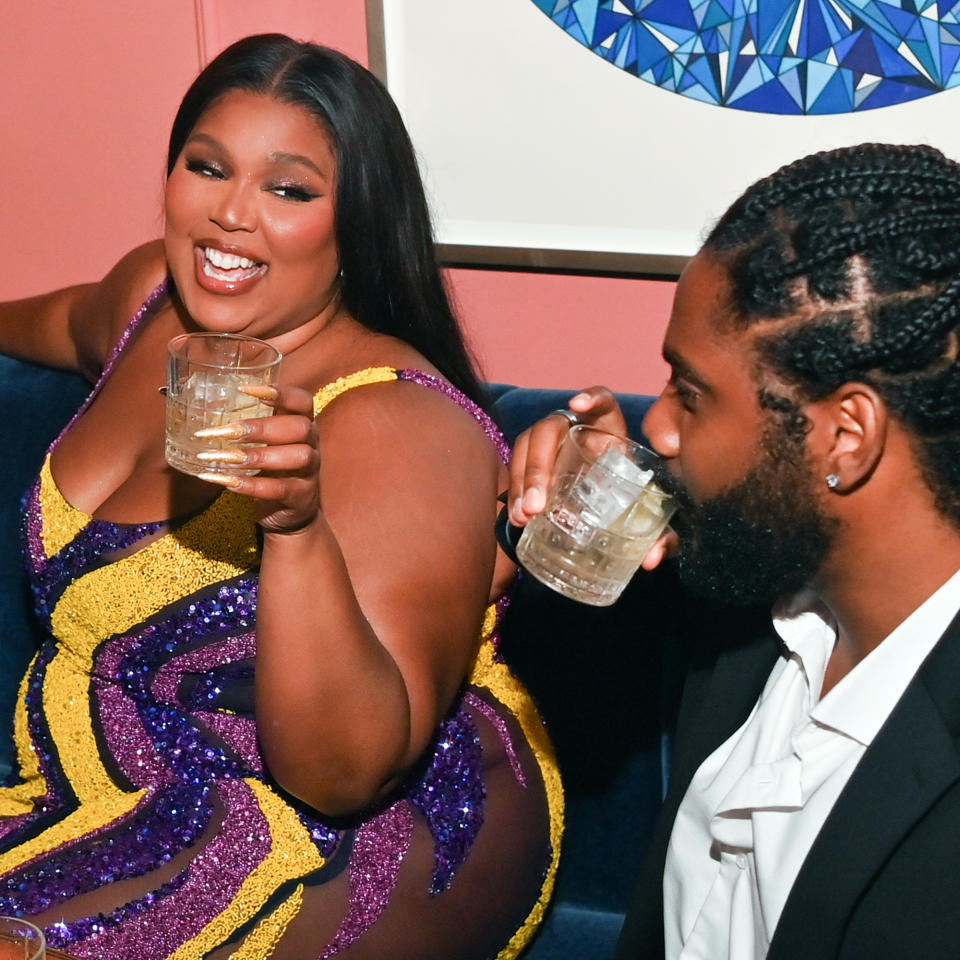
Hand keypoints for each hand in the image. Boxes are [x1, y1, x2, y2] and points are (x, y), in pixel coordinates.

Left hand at [195, 383, 320, 532]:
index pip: (302, 401)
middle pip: (300, 427)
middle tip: (227, 431)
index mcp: (303, 424)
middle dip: (262, 427)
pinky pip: (280, 489)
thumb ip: (248, 426)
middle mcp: (312, 444)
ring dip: (257, 456)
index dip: (280, 392)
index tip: (244, 390)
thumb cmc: (272, 469)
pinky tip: (226, 482)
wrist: (292, 514)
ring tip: (223, 458)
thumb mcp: (267, 444)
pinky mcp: (301, 497)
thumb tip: (193, 406)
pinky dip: (251, 485)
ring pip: (296, 456)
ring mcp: (310, 472)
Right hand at [507, 387, 677, 571]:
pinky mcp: (533, 461)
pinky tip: (517, 518)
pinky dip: (516, 493)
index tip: (577, 405)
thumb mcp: (648, 517)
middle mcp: (575, 430)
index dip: (591, 397)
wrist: (603, 512)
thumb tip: (654, 559)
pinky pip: (517, 467)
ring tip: (525, 516)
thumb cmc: (630, 503)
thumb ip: (660, 535)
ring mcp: (550, 443)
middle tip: (539, 504)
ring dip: (523, 481)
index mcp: (610, 432)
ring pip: (528, 446)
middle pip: (551, 428)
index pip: (603, 402)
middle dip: (540, 464)